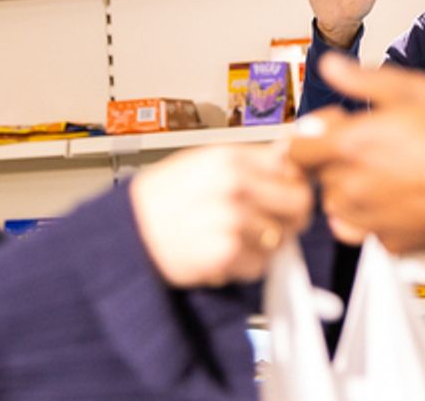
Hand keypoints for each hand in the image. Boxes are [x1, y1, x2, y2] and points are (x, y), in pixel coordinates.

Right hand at [129, 143, 311, 287]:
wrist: (125, 233)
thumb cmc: (161, 199)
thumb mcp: (202, 163)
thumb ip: (248, 162)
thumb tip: (288, 157)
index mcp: (230, 157)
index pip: (292, 167)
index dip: (291, 184)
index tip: (284, 194)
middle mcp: (235, 184)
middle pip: (299, 203)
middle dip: (290, 218)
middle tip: (271, 224)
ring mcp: (232, 219)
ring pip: (281, 238)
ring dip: (264, 246)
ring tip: (234, 241)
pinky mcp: (225, 252)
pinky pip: (259, 265)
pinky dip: (245, 267)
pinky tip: (222, 256)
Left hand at [289, 56, 424, 252]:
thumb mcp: (421, 91)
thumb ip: (366, 82)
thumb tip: (333, 67)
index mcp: (355, 146)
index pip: (295, 150)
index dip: (312, 136)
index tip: (335, 127)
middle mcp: (357, 189)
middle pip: (319, 179)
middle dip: (339, 161)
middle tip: (379, 144)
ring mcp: (375, 222)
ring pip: (341, 208)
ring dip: (356, 191)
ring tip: (396, 172)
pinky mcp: (396, 246)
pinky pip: (371, 231)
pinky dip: (382, 216)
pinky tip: (413, 195)